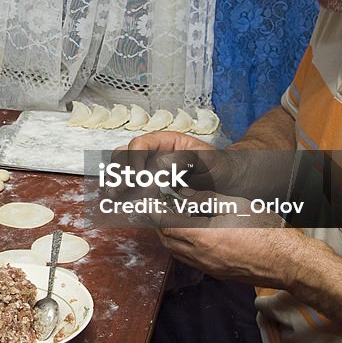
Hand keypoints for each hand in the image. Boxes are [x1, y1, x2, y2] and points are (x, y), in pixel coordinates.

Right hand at [109, 132, 225, 198]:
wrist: (227, 181)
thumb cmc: (220, 167)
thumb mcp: (208, 160)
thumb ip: (185, 160)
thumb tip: (160, 165)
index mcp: (165, 141)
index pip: (140, 144)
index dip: (134, 159)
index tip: (136, 177)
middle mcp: (153, 152)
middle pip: (125, 155)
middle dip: (119, 172)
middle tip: (118, 190)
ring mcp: (149, 167)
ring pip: (123, 169)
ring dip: (116, 182)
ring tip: (114, 197)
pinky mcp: (149, 183)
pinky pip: (130, 184)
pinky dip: (123, 191)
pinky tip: (120, 201)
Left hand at [154, 193, 312, 287]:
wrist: (288, 262)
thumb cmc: (266, 231)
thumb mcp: (235, 204)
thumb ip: (205, 199)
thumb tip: (184, 195)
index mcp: (202, 237)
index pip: (165, 224)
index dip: (155, 211)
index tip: (151, 200)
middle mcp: (200, 256)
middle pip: (166, 240)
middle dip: (159, 223)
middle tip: (161, 207)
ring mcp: (208, 267)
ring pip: (176, 252)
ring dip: (169, 236)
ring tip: (174, 218)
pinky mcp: (216, 273)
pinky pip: (189, 260)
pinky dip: (182, 246)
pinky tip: (192, 234)